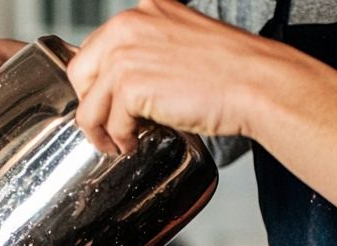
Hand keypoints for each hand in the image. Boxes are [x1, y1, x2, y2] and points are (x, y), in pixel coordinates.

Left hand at [67, 0, 291, 152]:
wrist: (256, 83)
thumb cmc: (230, 70)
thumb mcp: (179, 43)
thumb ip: (147, 52)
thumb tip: (121, 84)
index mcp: (143, 10)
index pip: (95, 48)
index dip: (97, 83)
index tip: (107, 104)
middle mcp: (129, 24)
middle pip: (80, 72)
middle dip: (90, 105)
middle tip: (107, 127)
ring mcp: (126, 54)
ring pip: (88, 104)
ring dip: (101, 130)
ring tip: (120, 142)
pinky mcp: (130, 85)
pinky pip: (108, 123)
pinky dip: (119, 139)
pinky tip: (134, 142)